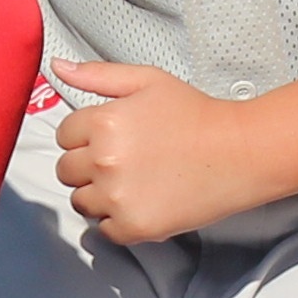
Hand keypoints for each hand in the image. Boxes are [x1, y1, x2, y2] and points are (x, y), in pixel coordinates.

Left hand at [51, 63, 267, 242]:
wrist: (240, 152)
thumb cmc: (196, 114)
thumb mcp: (148, 81)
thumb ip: (98, 75)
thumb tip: (57, 67)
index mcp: (103, 122)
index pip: (63, 135)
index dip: (85, 136)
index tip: (112, 137)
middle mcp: (104, 160)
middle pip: (65, 170)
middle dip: (87, 165)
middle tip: (123, 161)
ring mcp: (117, 197)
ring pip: (81, 201)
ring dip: (98, 195)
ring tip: (133, 182)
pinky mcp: (134, 226)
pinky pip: (104, 230)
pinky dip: (119, 221)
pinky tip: (143, 202)